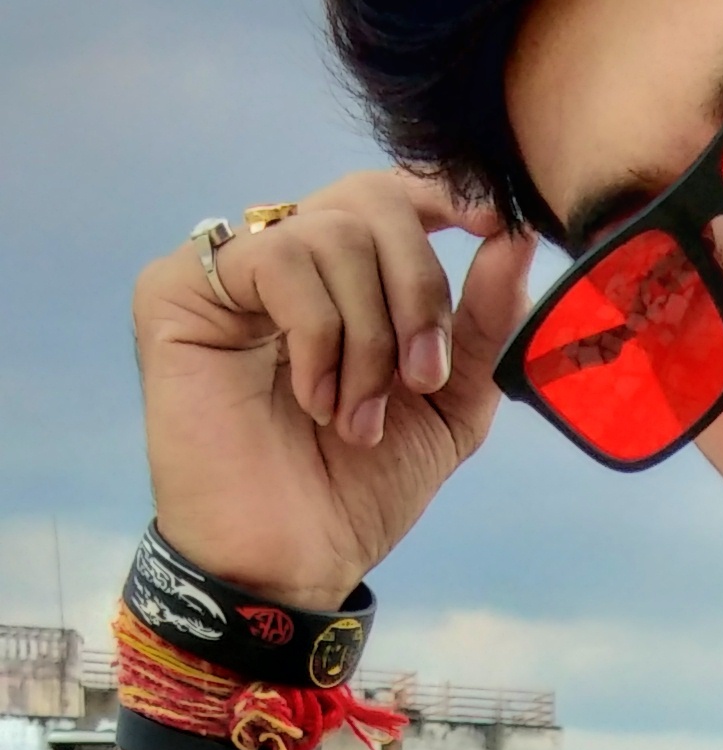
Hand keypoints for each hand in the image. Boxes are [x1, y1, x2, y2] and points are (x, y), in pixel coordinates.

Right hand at [130, 172, 534, 610]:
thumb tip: (515, 236)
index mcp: (347, 276)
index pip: (393, 191)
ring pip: (333, 234)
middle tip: (420, 379)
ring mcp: (230, 269)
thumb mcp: (448, 404)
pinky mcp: (180, 288)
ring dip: (367, 337)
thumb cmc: (359, 488)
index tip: (490, 224)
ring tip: (357, 417)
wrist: (293, 557)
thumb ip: (483, 322)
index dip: (444, 193)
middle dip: (417, 289)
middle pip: (373, 200)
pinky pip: (280, 260)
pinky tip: (313, 400)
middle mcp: (286, 258)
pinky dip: (318, 335)